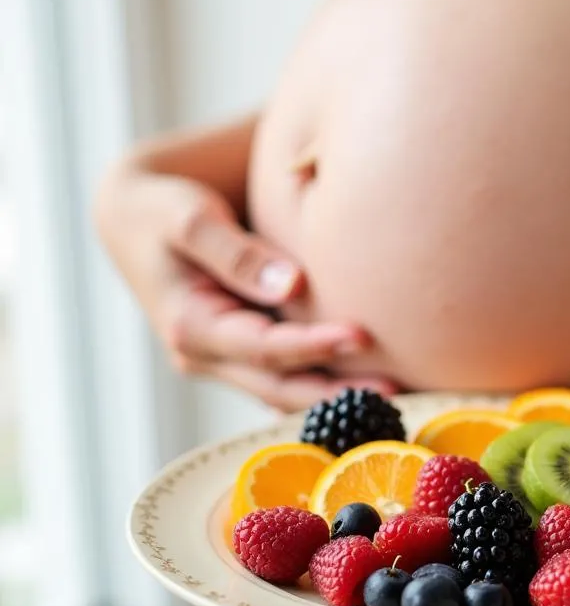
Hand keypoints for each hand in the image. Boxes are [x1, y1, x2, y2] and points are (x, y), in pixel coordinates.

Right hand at [94, 166, 392, 410]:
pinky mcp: (243, 349)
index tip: (362, 335)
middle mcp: (207, 356)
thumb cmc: (162, 209)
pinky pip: (287, 375)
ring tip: (398, 394)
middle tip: (397, 391)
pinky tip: (368, 382)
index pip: (264, 347)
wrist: (137, 217)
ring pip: (287, 390)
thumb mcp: (188, 220)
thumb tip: (293, 285)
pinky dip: (324, 381)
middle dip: (338, 394)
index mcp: (191, 327)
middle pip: (281, 387)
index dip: (313, 346)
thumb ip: (237, 254)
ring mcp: (225, 358)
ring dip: (337, 396)